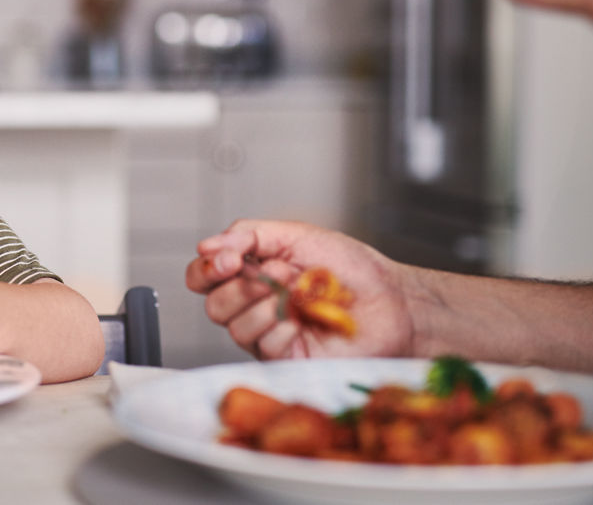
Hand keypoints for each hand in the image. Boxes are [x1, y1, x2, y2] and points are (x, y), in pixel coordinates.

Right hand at [186, 219, 412, 359]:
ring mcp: (269, 334)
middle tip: (273, 274)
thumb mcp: (296, 235)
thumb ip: (249, 234)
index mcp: (250, 273)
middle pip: (213, 304)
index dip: (205, 269)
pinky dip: (283, 326)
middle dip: (239, 286)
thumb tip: (207, 245)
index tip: (228, 259)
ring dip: (265, 304)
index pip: (202, 277)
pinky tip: (305, 318)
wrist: (390, 298)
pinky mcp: (286, 358)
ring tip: (298, 293)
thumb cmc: (350, 268)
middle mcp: (254, 306)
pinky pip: (263, 345)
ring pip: (234, 326)